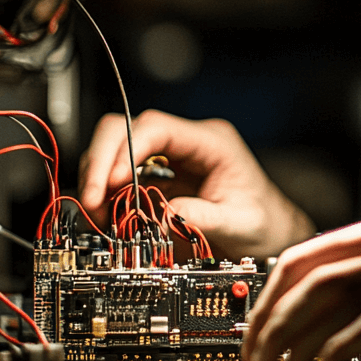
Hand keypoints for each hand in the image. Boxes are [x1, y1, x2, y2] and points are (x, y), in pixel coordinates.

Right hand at [78, 109, 314, 260]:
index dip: (127, 148)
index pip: (157, 127)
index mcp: (212, 142)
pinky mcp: (157, 177)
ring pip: (116, 148)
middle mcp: (187, 143)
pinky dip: (106, 194)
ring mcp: (169, 158)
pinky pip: (119, 175)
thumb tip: (166, 214)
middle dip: (102, 162)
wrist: (268, 233)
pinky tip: (108, 215)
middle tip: (93, 200)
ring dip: (99, 180)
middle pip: (126, 129)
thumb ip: (206, 218)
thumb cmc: (263, 222)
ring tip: (100, 215)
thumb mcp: (242, 223)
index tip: (111, 181)